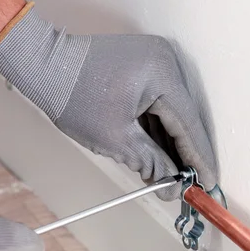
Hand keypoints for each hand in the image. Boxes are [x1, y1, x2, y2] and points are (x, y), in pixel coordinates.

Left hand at [0, 6, 216, 200]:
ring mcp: (157, 61)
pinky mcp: (146, 66)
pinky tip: (160, 154)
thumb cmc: (73, 96)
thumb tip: (172, 188)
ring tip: (173, 176)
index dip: (198, 158)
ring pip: (173, 112)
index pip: (188, 124)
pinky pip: (161, 102)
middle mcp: (166, 62)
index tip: (208, 184)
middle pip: (184, 117)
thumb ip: (151, 163)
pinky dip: (160, 128)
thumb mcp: (116, 138)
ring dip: (172, 142)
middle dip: (185, 153)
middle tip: (191, 185)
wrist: (42, 64)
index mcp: (162, 74)